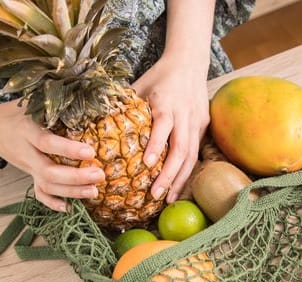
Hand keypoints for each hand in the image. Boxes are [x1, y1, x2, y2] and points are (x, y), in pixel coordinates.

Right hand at [0, 98, 104, 211]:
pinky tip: (70, 208)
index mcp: (27, 130)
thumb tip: (88, 99)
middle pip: (48, 171)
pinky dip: (53, 203)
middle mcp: (26, 152)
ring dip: (71, 192)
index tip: (90, 152)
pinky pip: (38, 193)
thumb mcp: (33, 102)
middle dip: (75, 177)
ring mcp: (27, 167)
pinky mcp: (28, 175)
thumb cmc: (20, 111)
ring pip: (46, 185)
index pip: (47, 142)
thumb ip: (56, 103)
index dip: (68, 149)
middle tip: (99, 175)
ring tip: (94, 191)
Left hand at [132, 55, 209, 202]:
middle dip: (169, 174)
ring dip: (180, 179)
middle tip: (155, 195)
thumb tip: (98, 127)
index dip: (156, 145)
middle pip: (181, 148)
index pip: (163, 125)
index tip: (145, 164)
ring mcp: (197, 121)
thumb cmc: (158, 76)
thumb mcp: (139, 86)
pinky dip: (186, 172)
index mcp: (166, 101)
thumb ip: (124, 106)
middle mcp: (185, 113)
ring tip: (168, 199)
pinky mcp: (204, 126)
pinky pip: (196, 153)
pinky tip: (177, 187)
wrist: (189, 61)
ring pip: (192, 155)